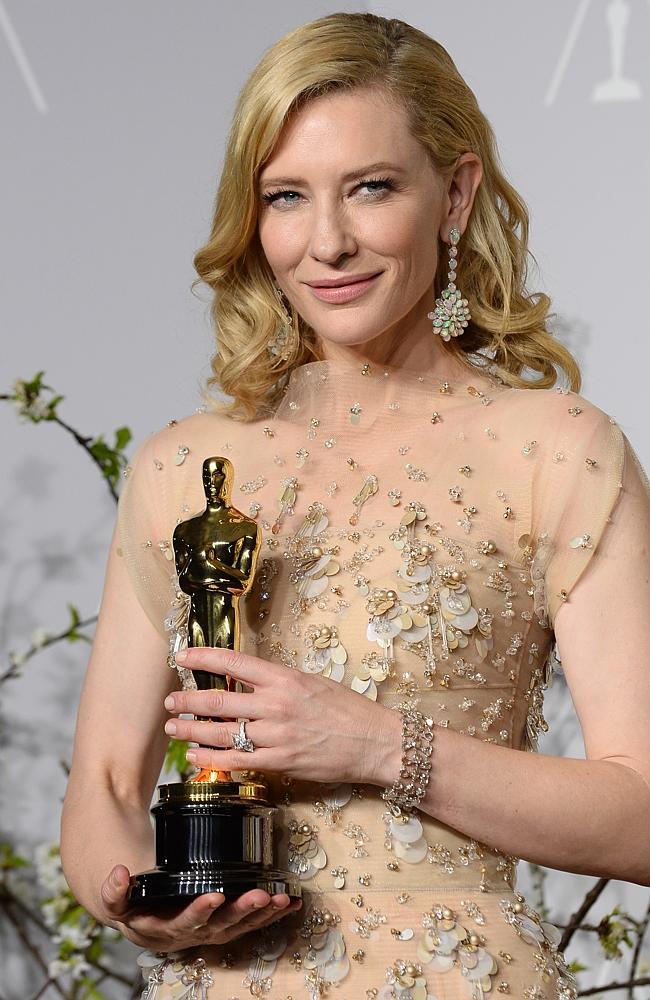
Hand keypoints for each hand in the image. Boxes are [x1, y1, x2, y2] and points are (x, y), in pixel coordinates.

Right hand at [100, 864, 301, 950]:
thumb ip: (114, 892)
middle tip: (261, 896)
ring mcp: (212, 931)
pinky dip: (272, 914)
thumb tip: (118, 874)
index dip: (200, 910)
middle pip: (221, 926)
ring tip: (282, 899)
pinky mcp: (226, 924)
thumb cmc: (133, 906)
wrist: (143, 919)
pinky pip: (252, 922)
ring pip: (241, 926)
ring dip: (263, 914)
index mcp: (166, 929)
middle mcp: (193, 934)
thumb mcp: (117, 901)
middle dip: (243, 911)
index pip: (185, 922)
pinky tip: (291, 902)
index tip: (215, 895)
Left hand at [164, 646, 400, 785]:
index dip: (203, 658)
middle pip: (219, 700)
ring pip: (222, 733)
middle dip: (188, 700)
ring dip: (192, 731)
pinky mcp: (280, 762)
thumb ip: (278, 682)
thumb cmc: (347, 710)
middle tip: (170, 700)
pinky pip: (237, 761)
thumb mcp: (311, 682)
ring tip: (173, 729)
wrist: (374, 741)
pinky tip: (195, 758)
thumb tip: (247, 681)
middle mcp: (276, 704)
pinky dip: (211, 759)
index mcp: (284, 678)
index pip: (233, 663)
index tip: (182, 657)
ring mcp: (276, 735)